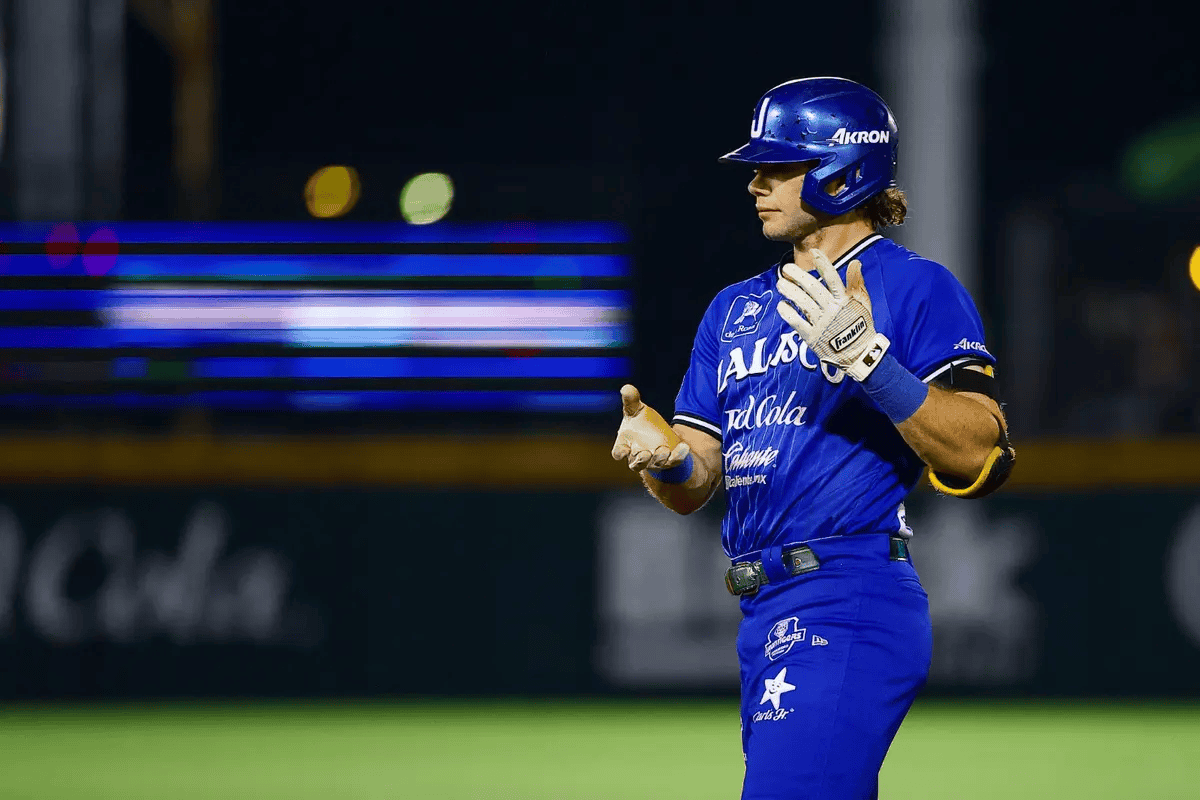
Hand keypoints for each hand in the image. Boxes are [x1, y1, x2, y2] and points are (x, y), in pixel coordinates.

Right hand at [611, 385, 690, 471]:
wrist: (659, 435)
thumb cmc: (641, 424)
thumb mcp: (637, 411)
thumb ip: (631, 401)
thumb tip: (626, 388)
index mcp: (625, 445)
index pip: (618, 452)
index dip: (620, 453)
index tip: (622, 452)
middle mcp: (638, 457)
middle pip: (636, 464)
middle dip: (641, 460)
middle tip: (646, 453)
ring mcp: (654, 461)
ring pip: (656, 464)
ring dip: (659, 458)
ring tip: (664, 449)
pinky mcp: (670, 461)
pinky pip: (675, 461)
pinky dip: (679, 456)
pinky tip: (684, 447)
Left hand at [775, 249, 889, 380]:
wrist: (858, 355)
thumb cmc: (861, 326)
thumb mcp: (863, 304)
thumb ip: (857, 283)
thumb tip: (855, 262)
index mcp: (844, 301)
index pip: (833, 279)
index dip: (824, 265)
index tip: (814, 252)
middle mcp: (831, 310)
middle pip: (813, 289)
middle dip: (798, 276)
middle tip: (786, 268)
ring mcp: (821, 323)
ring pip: (802, 303)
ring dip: (790, 292)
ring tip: (780, 283)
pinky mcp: (812, 337)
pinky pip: (797, 322)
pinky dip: (788, 313)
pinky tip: (781, 305)